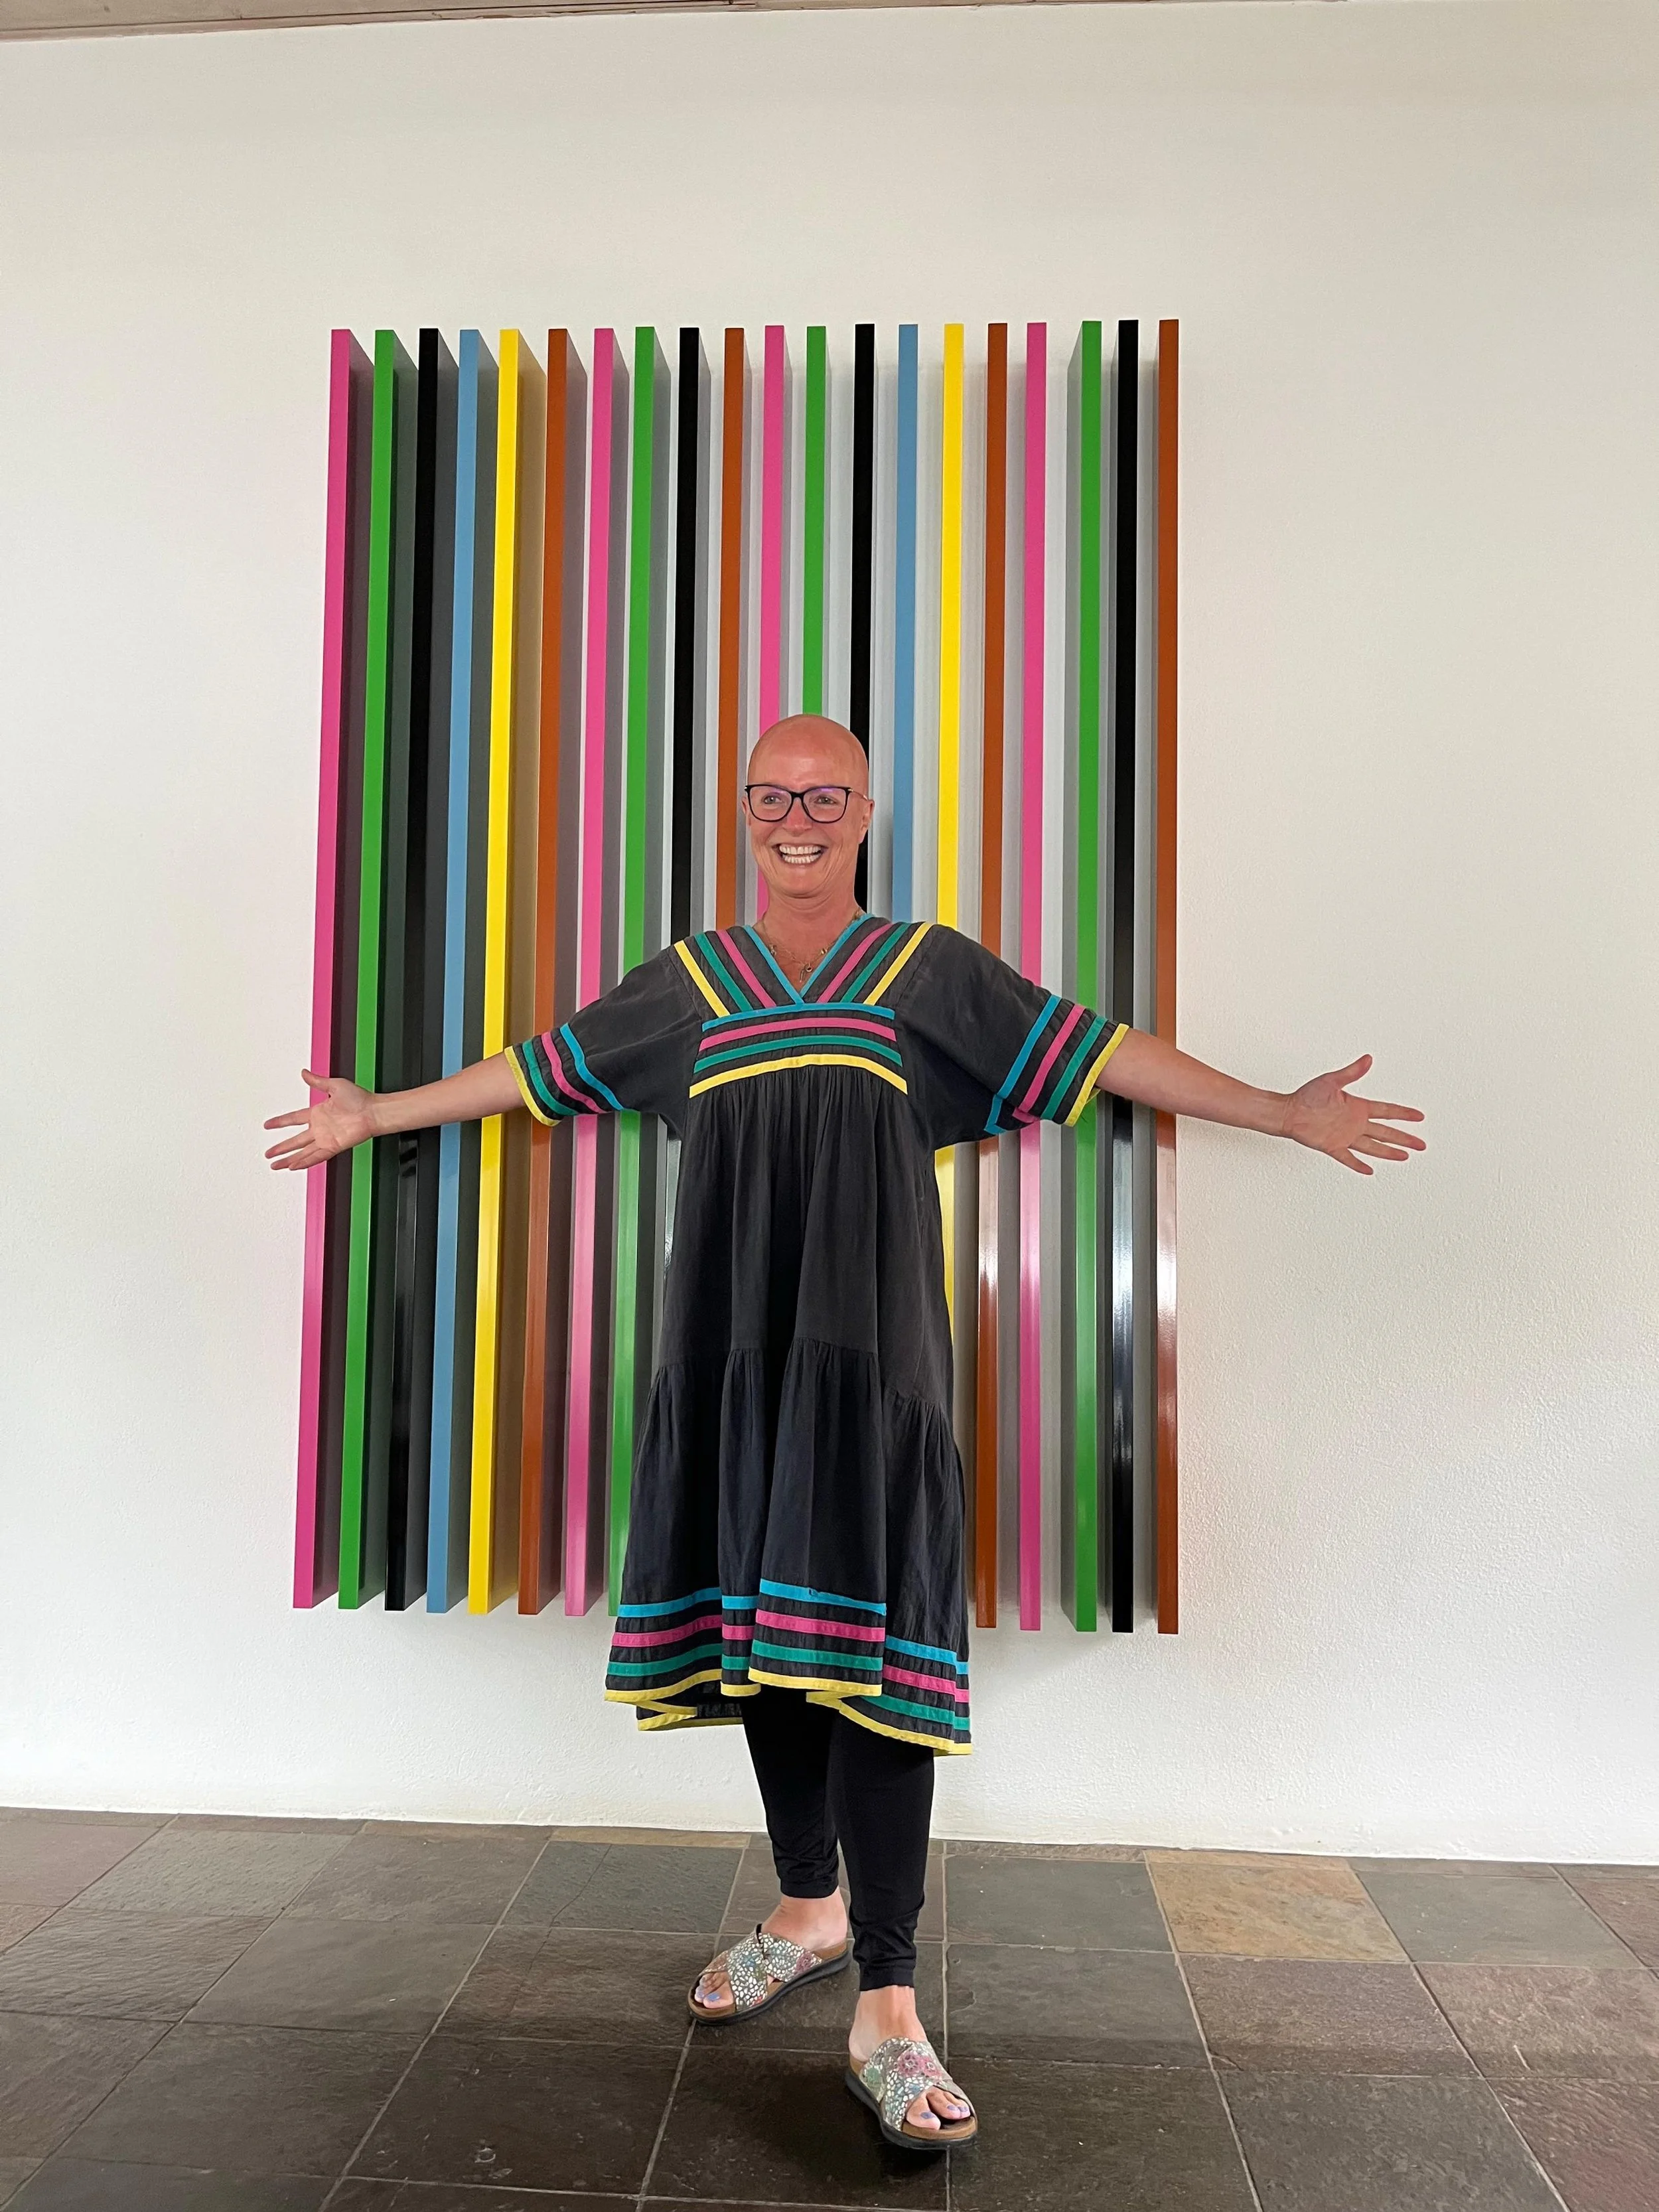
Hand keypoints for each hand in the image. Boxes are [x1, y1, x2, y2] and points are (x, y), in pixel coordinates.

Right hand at [264, 1069, 377, 1170]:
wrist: (374, 1111)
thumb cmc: (360, 1098)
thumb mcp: (334, 1085)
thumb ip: (317, 1081)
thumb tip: (304, 1073)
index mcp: (318, 1113)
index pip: (293, 1119)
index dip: (280, 1122)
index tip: (268, 1125)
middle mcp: (320, 1128)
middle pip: (295, 1140)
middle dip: (281, 1148)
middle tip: (268, 1153)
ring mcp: (325, 1139)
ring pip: (302, 1152)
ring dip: (288, 1159)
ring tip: (275, 1165)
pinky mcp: (333, 1147)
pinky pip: (315, 1157)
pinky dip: (304, 1162)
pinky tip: (293, 1166)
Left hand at [1280, 1055, 1424, 1175]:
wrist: (1288, 1112)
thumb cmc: (1306, 1095)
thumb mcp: (1331, 1081)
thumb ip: (1351, 1072)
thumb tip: (1368, 1058)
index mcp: (1357, 1107)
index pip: (1387, 1111)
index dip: (1404, 1114)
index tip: (1419, 1116)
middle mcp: (1354, 1123)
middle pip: (1385, 1133)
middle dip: (1404, 1138)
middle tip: (1421, 1145)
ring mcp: (1345, 1136)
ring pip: (1373, 1147)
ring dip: (1389, 1152)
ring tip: (1405, 1156)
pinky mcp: (1333, 1147)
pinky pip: (1348, 1158)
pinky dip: (1358, 1165)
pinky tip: (1370, 1171)